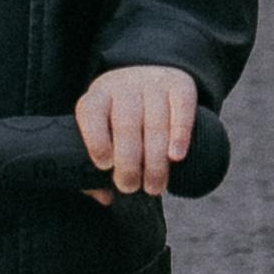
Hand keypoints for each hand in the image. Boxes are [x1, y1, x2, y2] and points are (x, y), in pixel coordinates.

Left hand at [75, 65, 198, 199]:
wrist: (150, 76)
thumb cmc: (119, 117)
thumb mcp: (101, 130)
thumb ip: (93, 164)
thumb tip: (104, 197)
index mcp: (98, 96)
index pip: (91, 112)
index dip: (96, 139)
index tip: (104, 166)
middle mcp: (125, 86)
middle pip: (126, 124)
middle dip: (128, 161)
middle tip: (130, 187)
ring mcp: (154, 83)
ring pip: (155, 123)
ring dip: (155, 159)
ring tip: (154, 187)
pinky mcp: (181, 85)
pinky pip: (182, 108)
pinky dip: (180, 134)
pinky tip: (176, 157)